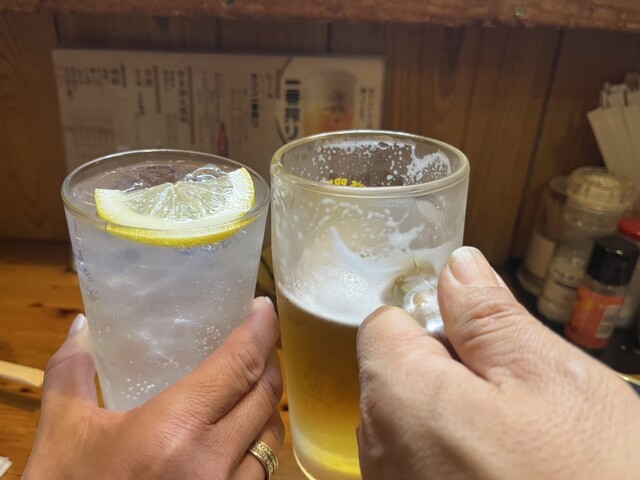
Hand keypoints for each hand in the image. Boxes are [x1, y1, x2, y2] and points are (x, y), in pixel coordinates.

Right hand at [23, 297, 283, 479]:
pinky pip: (260, 472)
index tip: (263, 308)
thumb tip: (81, 327)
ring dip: (266, 405)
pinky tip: (239, 435)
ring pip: (271, 437)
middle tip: (257, 341)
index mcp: (175, 432)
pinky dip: (258, 445)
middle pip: (265, 396)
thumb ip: (71, 374)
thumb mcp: (62, 437)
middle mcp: (213, 463)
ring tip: (250, 385)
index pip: (240, 366)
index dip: (260, 330)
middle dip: (268, 362)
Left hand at [356, 247, 639, 479]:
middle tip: (515, 400)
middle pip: (392, 376)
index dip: (432, 322)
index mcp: (399, 398)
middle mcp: (376, 453)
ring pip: (408, 424)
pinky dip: (451, 461)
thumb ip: (488, 317)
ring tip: (518, 448)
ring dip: (453, 419)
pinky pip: (418, 468)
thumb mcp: (553, 381)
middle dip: (446, 372)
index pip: (383, 325)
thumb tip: (455, 266)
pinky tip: (506, 477)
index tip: (479, 343)